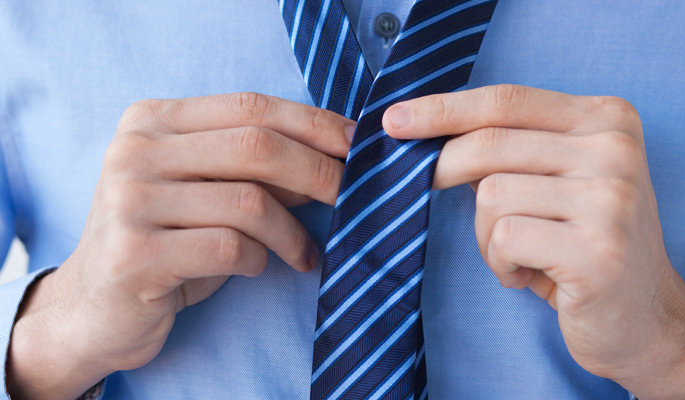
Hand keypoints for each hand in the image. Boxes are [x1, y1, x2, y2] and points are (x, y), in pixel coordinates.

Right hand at [6, 93, 354, 398]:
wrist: (94, 306)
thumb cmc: (165, 242)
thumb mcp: (207, 192)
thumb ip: (258, 169)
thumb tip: (334, 155)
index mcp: (152, 120)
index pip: (251, 106)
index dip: (314, 124)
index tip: (357, 145)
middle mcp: (134, 151)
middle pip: (255, 147)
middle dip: (319, 172)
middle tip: (351, 197)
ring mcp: (128, 201)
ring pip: (249, 202)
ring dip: (292, 232)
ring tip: (304, 254)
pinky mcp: (135, 253)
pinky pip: (230, 247)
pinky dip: (260, 260)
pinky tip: (261, 268)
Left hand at [383, 85, 684, 399]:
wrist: (643, 318)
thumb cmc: (580, 244)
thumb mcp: (551, 182)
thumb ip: (506, 150)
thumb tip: (423, 133)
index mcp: (606, 118)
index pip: (506, 100)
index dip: (442, 109)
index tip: (393, 121)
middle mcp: (615, 149)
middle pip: (489, 143)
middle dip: (442, 171)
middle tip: (426, 191)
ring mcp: (611, 198)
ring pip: (491, 194)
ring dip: (486, 235)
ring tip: (516, 255)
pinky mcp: (598, 250)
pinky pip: (505, 238)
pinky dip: (500, 262)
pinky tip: (528, 276)